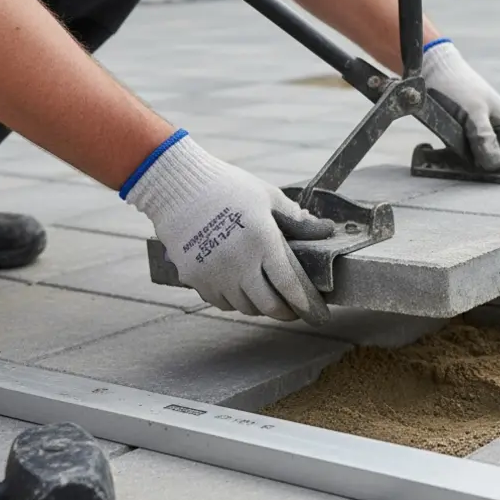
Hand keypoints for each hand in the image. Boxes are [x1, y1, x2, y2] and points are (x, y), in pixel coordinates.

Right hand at [122, 131, 336, 324]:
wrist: (175, 185)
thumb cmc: (226, 187)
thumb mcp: (268, 196)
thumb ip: (296, 218)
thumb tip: (324, 229)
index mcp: (262, 241)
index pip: (290, 285)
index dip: (306, 304)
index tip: (317, 314)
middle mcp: (239, 263)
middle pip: (269, 305)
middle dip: (286, 312)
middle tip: (293, 309)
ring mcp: (214, 273)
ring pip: (244, 307)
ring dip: (259, 306)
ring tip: (266, 295)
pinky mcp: (193, 277)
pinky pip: (220, 301)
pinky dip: (234, 300)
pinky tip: (239, 287)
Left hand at [420, 39, 499, 170]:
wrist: (433, 68)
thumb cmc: (458, 87)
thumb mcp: (473, 113)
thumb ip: (484, 138)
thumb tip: (495, 165)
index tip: (493, 182)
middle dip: (484, 170)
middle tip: (464, 170)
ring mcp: (484, 132)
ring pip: (480, 159)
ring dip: (465, 164)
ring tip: (446, 158)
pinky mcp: (466, 134)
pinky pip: (465, 153)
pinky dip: (453, 157)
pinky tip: (437, 152)